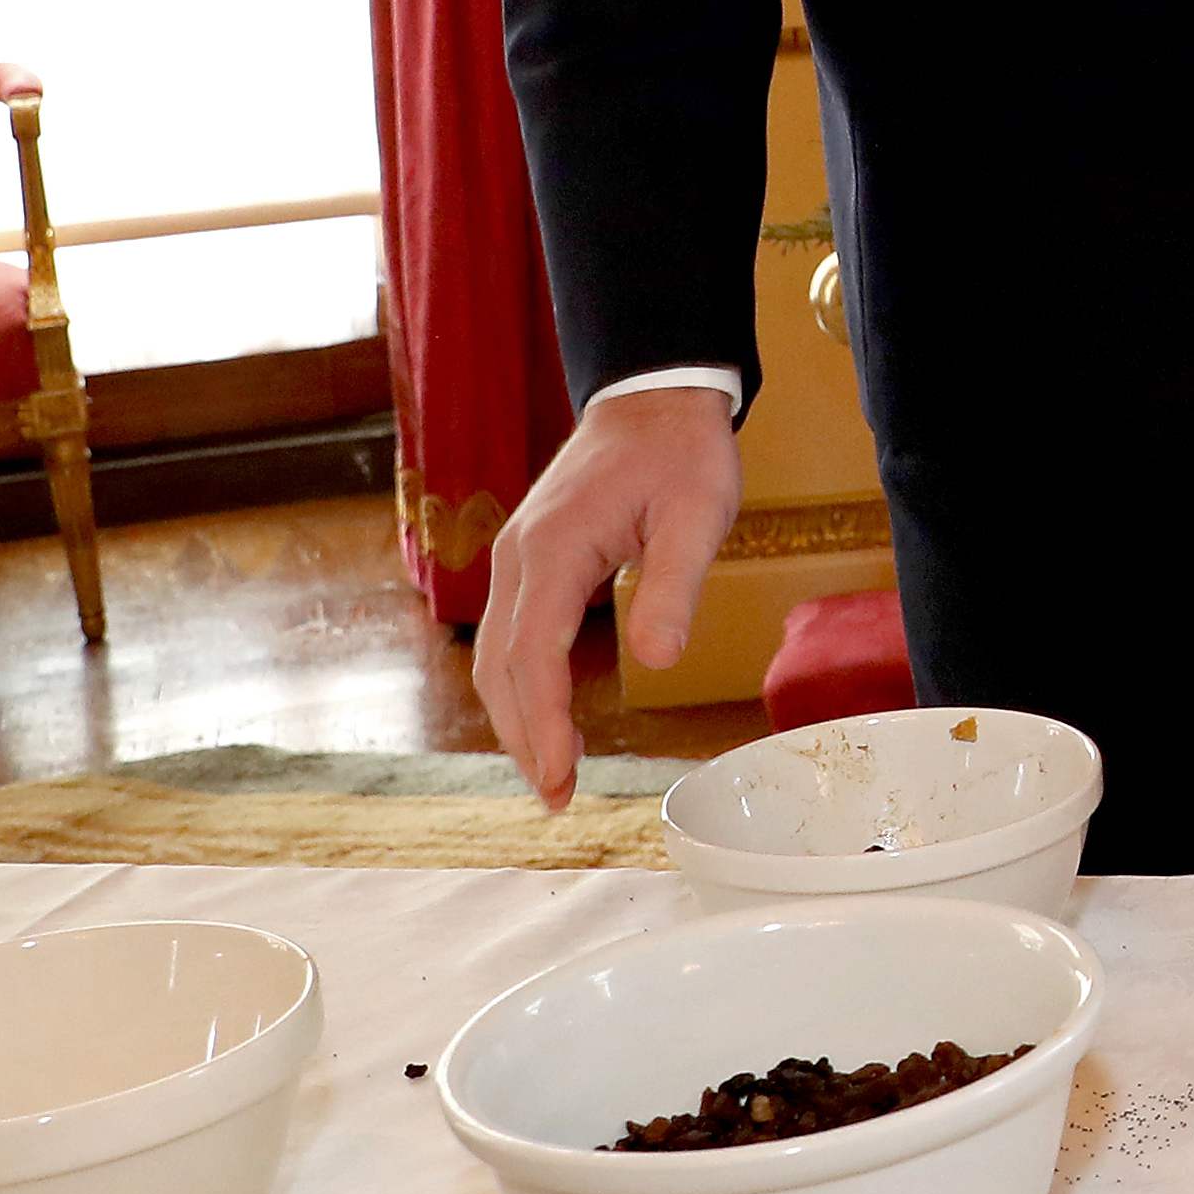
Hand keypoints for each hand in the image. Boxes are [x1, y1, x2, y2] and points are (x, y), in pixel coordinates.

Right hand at [473, 382, 743, 813]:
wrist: (655, 395)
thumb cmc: (683, 451)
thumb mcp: (699, 514)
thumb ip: (675, 587)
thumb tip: (660, 662)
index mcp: (554, 551)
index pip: (533, 657)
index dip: (542, 725)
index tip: (562, 779)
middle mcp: (518, 557)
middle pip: (500, 667)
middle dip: (523, 738)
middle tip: (556, 798)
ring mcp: (516, 556)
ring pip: (494, 655)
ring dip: (514, 717)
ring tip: (548, 773)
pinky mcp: (528, 556)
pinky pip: (508, 634)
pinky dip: (516, 683)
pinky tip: (542, 715)